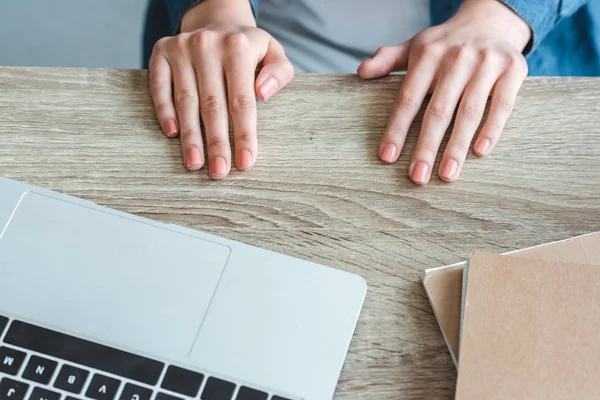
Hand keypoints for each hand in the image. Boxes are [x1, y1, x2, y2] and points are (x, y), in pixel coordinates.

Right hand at [149, 0, 293, 178]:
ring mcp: (181, 48)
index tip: (245, 163)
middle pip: (212, 105)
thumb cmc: (247, 48)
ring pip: (186, 100)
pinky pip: (159, 86)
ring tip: (194, 164)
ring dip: (190, 136)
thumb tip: (264, 93)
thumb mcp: (273, 52)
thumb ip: (279, 72)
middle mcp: (207, 46)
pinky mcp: (161, 52)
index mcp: (238, 48)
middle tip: (218, 171)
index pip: (241, 101)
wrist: (216, 20)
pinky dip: (164, 111)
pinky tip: (172, 134)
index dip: (243, 135)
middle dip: (216, 143)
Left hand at [358, 0, 530, 183]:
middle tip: (417, 177)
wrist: (491, 19)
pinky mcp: (513, 70)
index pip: (408, 98)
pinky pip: (502, 104)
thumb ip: (388, 59)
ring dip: (457, 147)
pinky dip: (491, 129)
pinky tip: (480, 152)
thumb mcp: (415, 45)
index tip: (388, 157)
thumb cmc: (447, 43)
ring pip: (469, 112)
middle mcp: (456, 58)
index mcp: (428, 55)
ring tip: (447, 175)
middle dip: (426, 147)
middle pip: (438, 111)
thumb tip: (361, 72)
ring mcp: (486, 63)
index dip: (397, 129)